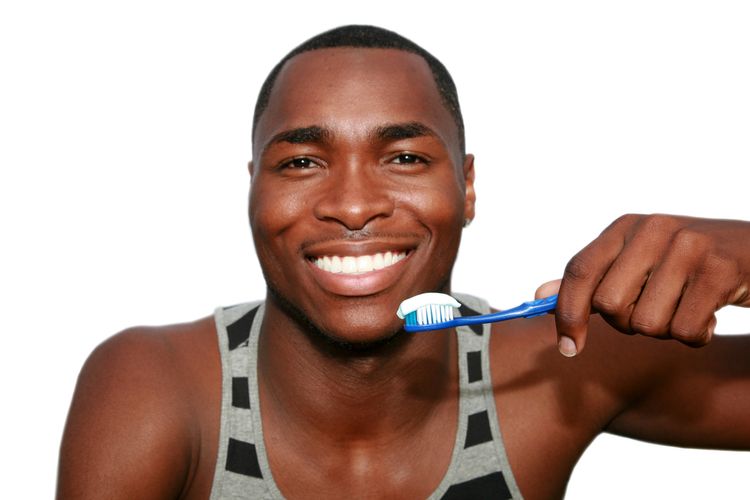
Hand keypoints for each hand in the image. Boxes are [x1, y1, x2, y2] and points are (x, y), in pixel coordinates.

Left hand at [536, 214, 749, 356]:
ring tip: (684, 307)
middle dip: (627, 323)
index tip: (569, 348)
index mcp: (624, 227)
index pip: (579, 271)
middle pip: (608, 305)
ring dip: (665, 330)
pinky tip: (707, 315)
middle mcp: (652, 229)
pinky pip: (685, 331)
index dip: (567, 314)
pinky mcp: (720, 271)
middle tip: (653, 310)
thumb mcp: (636, 262)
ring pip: (646, 323)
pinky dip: (696, 336)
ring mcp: (688, 247)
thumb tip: (538, 298)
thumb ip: (590, 280)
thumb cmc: (688, 265)